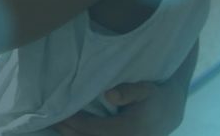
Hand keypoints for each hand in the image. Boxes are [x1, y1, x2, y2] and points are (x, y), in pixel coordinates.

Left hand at [54, 82, 179, 135]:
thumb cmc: (155, 97)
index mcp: (129, 129)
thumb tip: (109, 94)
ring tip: (55, 125)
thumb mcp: (146, 89)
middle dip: (67, 131)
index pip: (94, 129)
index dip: (74, 123)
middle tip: (49, 119)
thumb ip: (130, 91)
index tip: (59, 113)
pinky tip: (69, 131)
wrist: (170, 112)